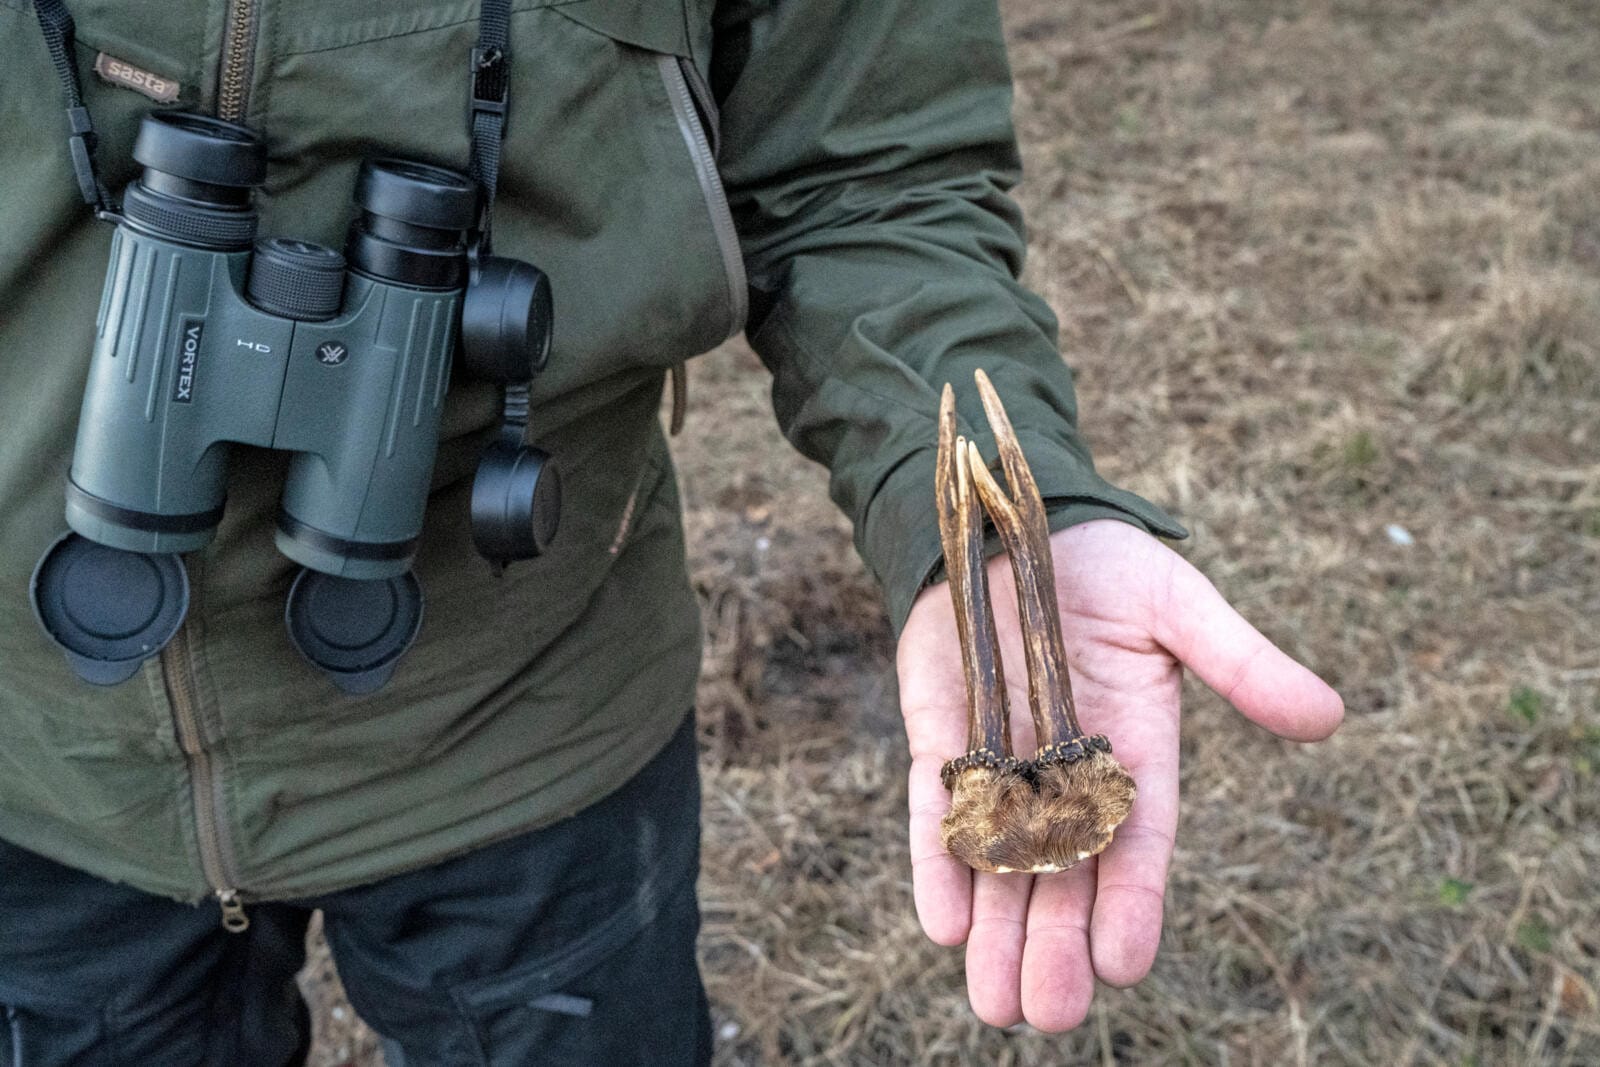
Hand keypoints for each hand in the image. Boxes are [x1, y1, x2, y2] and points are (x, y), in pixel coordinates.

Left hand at [897, 518, 1342, 1030]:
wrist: (1012, 518)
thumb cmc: (1108, 563)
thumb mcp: (1179, 607)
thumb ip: (1240, 663)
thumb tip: (1329, 716)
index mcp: (1135, 755)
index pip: (1138, 847)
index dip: (1134, 904)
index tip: (1125, 965)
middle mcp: (1068, 777)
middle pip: (1065, 879)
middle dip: (1056, 947)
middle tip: (1048, 1015)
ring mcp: (1002, 763)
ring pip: (1001, 866)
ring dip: (998, 932)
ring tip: (996, 1004)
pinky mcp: (944, 740)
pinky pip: (939, 814)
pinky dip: (939, 865)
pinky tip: (945, 923)